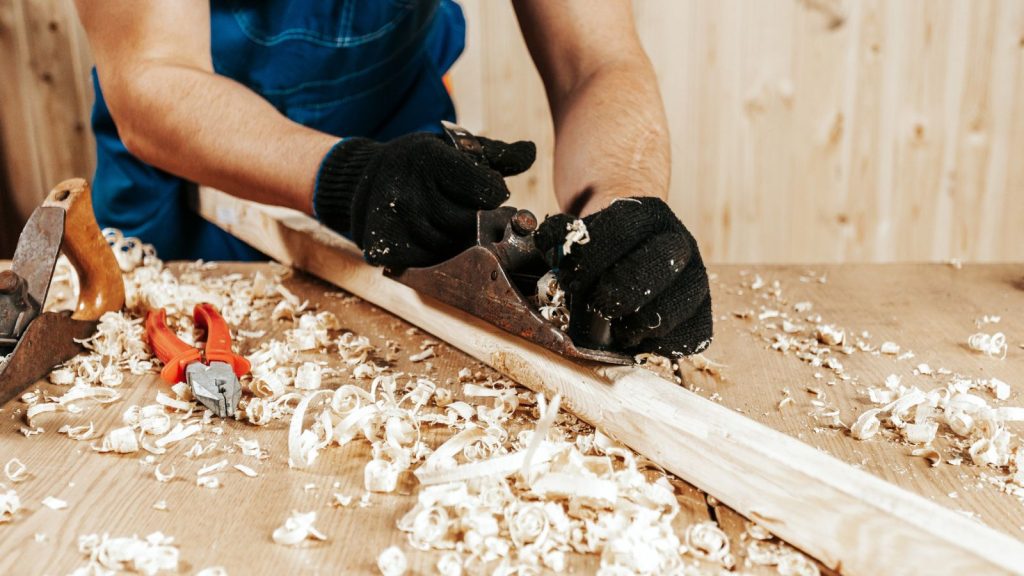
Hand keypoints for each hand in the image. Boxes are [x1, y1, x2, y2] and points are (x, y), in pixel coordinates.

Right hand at [313, 132, 535, 267]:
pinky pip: (431, 264)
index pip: (488, 191)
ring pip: (455, 249)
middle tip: (474, 212)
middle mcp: (410, 192)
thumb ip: (496, 154)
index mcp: (429, 160)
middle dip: (482, 221)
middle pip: (473, 224)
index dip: (493, 193)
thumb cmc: (421, 163)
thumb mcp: (455, 148)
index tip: (484, 188)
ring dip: (461, 242)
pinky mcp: (385, 249)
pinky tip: (430, 237)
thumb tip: (530, 152)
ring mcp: (396, 224)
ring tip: (447, 222)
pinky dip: (438, 256)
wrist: (363, 179)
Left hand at [534, 197, 711, 356]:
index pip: (620, 229)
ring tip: (617, 330)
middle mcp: (677, 240)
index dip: (590, 259)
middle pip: (658, 263)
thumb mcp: (580, 233)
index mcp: (645, 214)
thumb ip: (562, 238)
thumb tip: (549, 242)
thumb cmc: (603, 249)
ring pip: (679, 301)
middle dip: (618, 293)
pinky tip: (639, 338)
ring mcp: (695, 275)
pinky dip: (662, 344)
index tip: (571, 280)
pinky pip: (693, 334)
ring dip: (640, 323)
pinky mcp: (704, 309)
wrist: (636, 250)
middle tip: (597, 307)